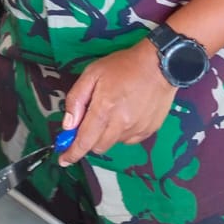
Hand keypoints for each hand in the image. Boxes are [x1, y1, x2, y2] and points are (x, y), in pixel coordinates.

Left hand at [58, 40, 176, 164]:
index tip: (64, 160)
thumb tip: (69, 125)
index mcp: (103, 110)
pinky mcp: (148, 130)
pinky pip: (128, 140)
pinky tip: (125, 115)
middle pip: (97, 147)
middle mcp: (120, 124)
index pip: (84, 142)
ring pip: (113, 143)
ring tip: (111, 111)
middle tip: (88, 124)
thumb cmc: (124, 66)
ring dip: (105, 135)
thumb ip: (76, 99)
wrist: (160, 64)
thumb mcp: (92, 74)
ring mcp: (136, 129)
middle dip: (88, 140)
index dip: (71, 153)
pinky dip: (121, 132)